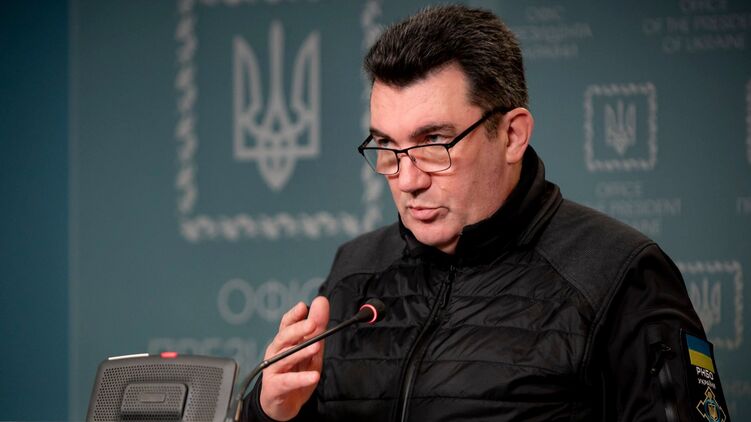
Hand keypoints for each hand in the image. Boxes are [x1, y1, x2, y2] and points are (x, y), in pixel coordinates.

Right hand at [259, 296, 329, 420]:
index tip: (303, 307)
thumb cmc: (295, 373)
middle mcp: (276, 353)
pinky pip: (288, 381)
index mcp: (284, 342)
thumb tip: (321, 302)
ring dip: (301, 352)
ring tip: (315, 347)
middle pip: (284, 338)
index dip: (294, 315)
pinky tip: (313, 376)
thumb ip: (317, 327)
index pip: (286, 324)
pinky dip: (301, 379)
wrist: (282, 404)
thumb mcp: (311, 349)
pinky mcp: (275, 386)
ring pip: (285, 358)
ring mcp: (274, 369)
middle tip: (312, 324)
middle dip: (297, 329)